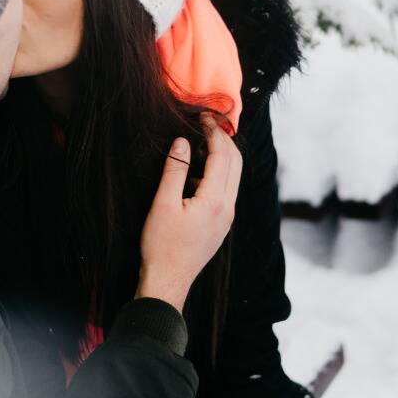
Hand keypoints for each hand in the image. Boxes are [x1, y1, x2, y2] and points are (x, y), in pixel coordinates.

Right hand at [136, 114, 242, 312]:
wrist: (167, 281)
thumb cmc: (161, 245)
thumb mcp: (162, 204)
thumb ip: (174, 170)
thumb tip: (182, 142)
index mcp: (216, 201)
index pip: (222, 156)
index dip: (214, 132)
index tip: (203, 116)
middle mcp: (228, 208)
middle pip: (235, 163)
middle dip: (223, 139)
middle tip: (205, 123)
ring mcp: (227, 217)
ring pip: (233, 176)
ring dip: (222, 156)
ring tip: (200, 142)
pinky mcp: (221, 224)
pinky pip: (226, 190)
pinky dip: (218, 172)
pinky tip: (197, 171)